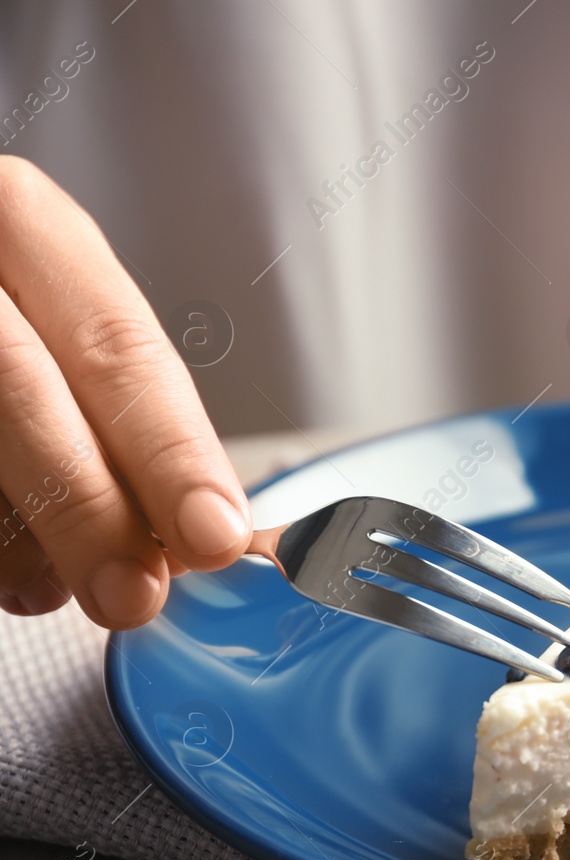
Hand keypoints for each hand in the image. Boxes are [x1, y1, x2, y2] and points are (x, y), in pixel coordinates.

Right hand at [0, 157, 249, 627]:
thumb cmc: (12, 324)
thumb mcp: (65, 329)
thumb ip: (129, 418)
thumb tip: (214, 533)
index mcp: (24, 222)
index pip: (118, 345)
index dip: (171, 450)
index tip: (216, 535)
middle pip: (22, 390)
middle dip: (88, 508)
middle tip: (136, 593)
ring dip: (20, 537)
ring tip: (56, 584)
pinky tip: (8, 569)